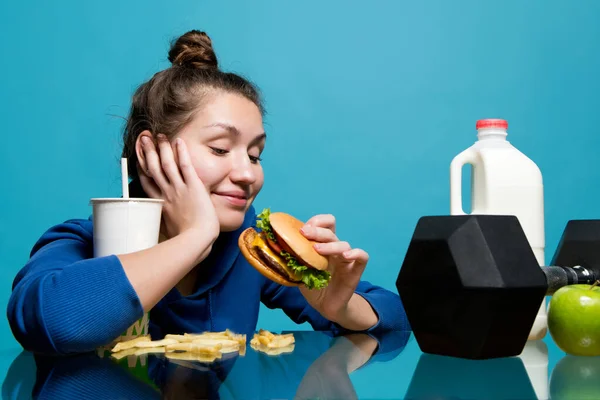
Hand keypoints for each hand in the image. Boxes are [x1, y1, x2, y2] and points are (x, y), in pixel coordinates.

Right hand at [139, 134, 219, 246]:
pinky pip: (185, 166)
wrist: (198, 239)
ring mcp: (179, 189)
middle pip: (152, 167)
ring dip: (161, 147)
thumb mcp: (169, 228)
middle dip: (147, 150)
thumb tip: (163, 220)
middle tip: (144, 137)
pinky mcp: (193, 186)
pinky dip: (181, 152)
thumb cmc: (186, 238)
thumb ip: (165, 219)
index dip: (141, 166)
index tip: (139, 155)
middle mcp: (167, 193)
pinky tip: (178, 141)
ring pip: (166, 163)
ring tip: (158, 134)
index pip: (146, 180)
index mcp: (160, 203)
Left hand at [298, 214, 375, 329]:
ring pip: (343, 244)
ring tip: (317, 250)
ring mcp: (346, 259)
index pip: (325, 224)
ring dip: (330, 244)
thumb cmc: (312, 286)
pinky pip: (362, 257)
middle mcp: (335, 249)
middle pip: (330, 232)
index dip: (316, 222)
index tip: (302, 229)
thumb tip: (273, 248)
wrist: (325, 306)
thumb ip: (292, 259)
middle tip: (304, 233)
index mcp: (323, 245)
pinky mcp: (355, 270)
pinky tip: (346, 256)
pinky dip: (356, 253)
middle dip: (317, 231)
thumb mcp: (298, 272)